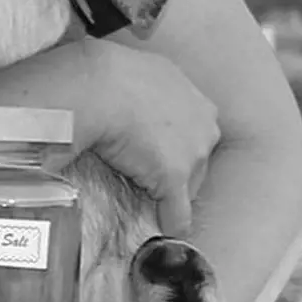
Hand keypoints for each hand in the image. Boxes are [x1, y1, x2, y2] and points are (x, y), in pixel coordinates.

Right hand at [80, 41, 220, 234]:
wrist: (98, 86)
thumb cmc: (104, 73)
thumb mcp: (135, 72)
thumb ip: (141, 90)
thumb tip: (118, 94)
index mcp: (193, 95)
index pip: (192, 130)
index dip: (173, 143)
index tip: (155, 150)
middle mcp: (203, 122)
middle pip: (197, 157)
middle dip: (177, 166)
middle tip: (148, 173)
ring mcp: (192, 152)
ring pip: (190, 183)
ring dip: (172, 192)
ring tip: (148, 197)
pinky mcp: (174, 179)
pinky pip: (177, 212)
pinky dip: (170, 222)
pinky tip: (160, 228)